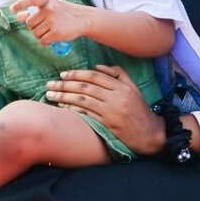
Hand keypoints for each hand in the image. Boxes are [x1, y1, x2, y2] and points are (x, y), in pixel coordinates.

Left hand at [10, 0, 90, 45]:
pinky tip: (52, 38)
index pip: (31, 0)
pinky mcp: (56, 33)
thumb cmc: (64, 13)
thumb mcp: (51, 7)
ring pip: (35, 33)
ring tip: (50, 31)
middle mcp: (50, 9)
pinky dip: (45, 42)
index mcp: (47, 0)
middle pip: (30, 23)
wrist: (84, 19)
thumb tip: (18, 16)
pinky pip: (42, 41)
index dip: (20, 4)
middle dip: (34, 27)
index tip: (12, 9)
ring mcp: (53, 21)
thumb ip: (34, 11)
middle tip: (45, 26)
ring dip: (40, 35)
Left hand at [45, 64, 165, 155]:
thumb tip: (97, 67)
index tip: (63, 74)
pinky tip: (63, 107)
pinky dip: (73, 109)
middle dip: (65, 84)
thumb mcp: (132, 88)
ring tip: (50, 95)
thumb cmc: (139, 109)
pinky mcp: (107, 124)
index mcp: (121, 87)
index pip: (95, 77)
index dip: (77, 74)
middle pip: (85, 87)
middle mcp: (115, 97)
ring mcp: (111, 112)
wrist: (149, 133)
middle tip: (50, 84)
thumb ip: (117, 74)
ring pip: (83, 100)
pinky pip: (86, 114)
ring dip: (64, 97)